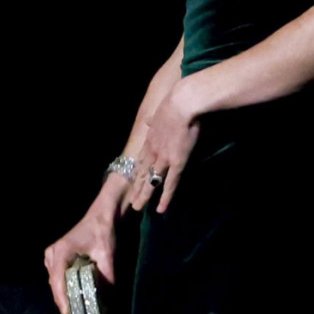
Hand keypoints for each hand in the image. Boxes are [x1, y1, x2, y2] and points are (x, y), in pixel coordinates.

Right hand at [44, 180, 125, 313]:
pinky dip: (66, 294)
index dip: (64, 304)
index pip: (58, 283)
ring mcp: (52, 257)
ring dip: (65, 304)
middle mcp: (52, 256)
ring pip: (56, 286)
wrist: (102, 215)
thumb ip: (107, 280)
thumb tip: (110, 308)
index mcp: (60, 252)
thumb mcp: (107, 256)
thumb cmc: (103, 232)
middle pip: (56, 288)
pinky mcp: (57, 260)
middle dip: (65, 309)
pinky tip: (74, 308)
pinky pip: (59, 281)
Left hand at [129, 79, 199, 213]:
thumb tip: (147, 121)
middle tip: (131, 201)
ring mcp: (164, 159)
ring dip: (144, 195)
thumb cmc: (174, 105)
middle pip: (142, 173)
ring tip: (137, 207)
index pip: (142, 160)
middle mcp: (153, 151)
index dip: (138, 172)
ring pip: (151, 182)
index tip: (134, 181)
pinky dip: (165, 198)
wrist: (182, 104)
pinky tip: (161, 209)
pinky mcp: (177, 163)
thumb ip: (153, 121)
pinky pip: (170, 184)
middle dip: (136, 188)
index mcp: (150, 139)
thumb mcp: (158, 113)